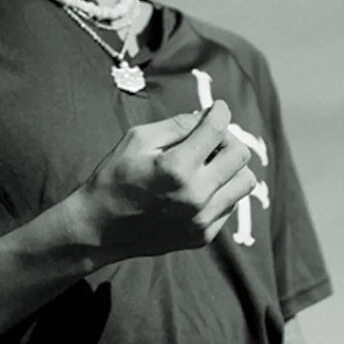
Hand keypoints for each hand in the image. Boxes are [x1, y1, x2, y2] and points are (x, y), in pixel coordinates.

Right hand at [65, 100, 255, 264]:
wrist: (99, 228)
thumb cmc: (115, 177)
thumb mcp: (138, 139)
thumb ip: (177, 125)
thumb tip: (208, 117)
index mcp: (177, 168)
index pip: (217, 130)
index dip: (220, 112)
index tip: (218, 108)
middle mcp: (196, 196)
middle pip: (240, 155)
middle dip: (228, 138)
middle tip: (210, 137)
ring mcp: (202, 219)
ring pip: (244, 182)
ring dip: (231, 166)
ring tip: (208, 163)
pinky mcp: (203, 235)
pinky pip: (230, 204)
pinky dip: (221, 190)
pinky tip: (198, 187)